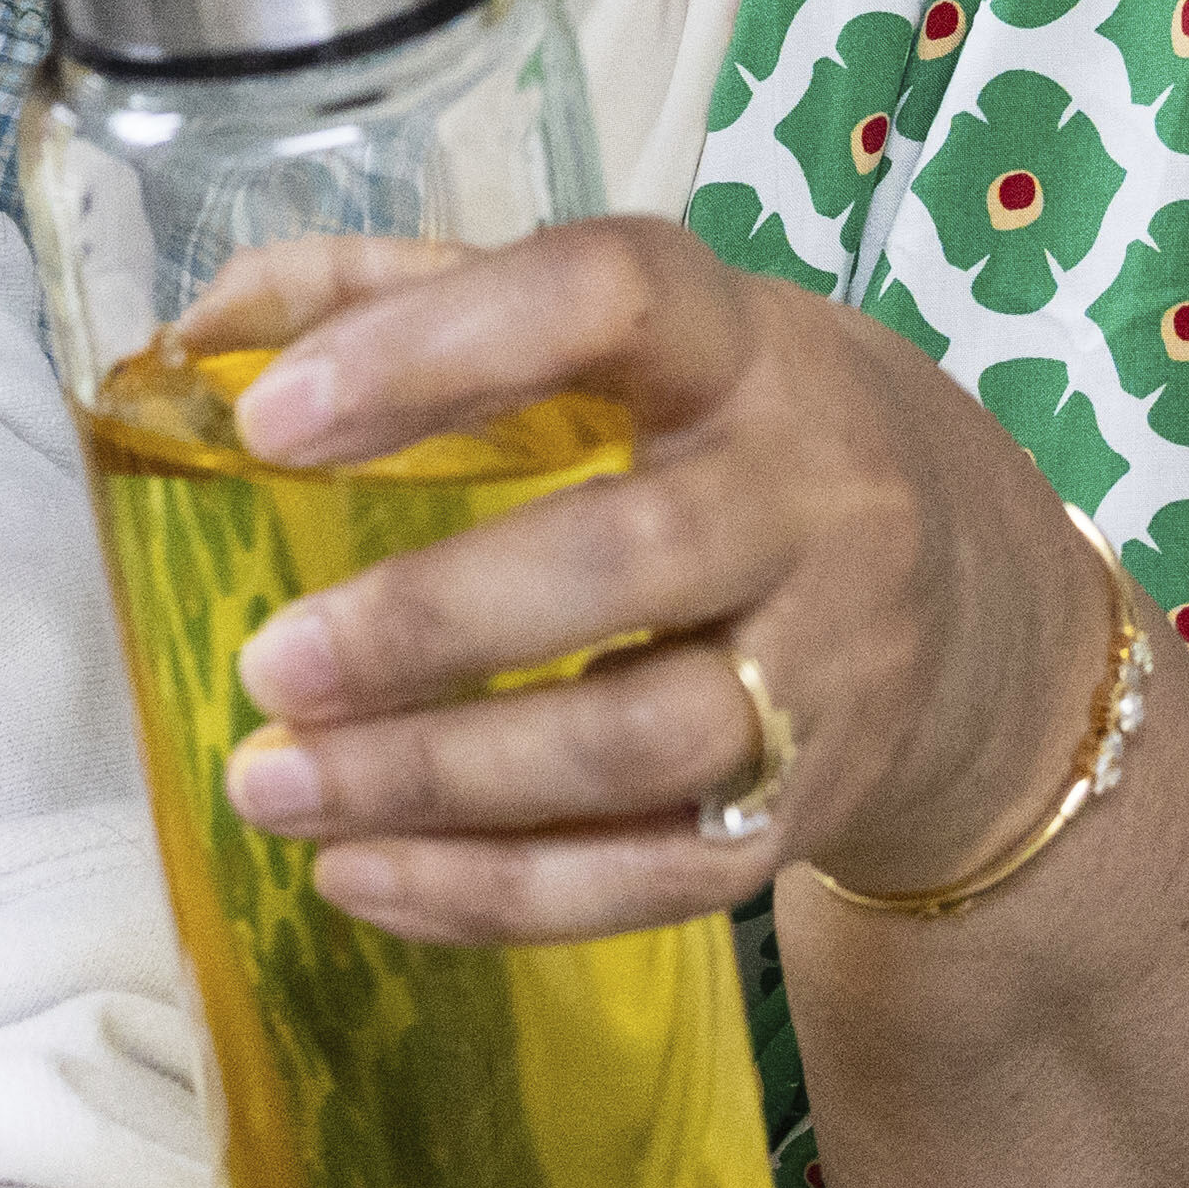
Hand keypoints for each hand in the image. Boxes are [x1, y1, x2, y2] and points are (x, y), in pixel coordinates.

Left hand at [199, 218, 1127, 946]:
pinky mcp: (810, 813)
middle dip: (430, 624)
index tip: (270, 421)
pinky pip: (655, 880)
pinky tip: (358, 876)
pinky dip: (495, 896)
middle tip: (268, 667)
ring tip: (273, 785)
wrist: (988, 609)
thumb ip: (405, 291)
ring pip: (642, 745)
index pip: (607, 302)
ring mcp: (828, 672)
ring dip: (440, 779)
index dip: (433, 350)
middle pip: (630, 560)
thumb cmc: (739, 437)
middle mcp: (810, 502)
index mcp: (742, 347)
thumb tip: (200, 327)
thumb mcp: (625, 332)